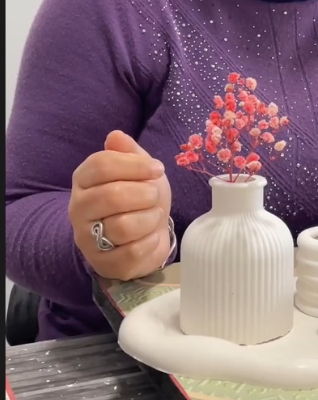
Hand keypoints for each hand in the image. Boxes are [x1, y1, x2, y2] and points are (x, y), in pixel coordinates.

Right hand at [69, 130, 171, 279]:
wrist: (142, 236)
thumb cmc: (139, 198)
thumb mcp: (138, 170)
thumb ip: (128, 152)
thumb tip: (115, 136)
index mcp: (83, 179)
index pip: (102, 165)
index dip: (135, 165)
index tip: (157, 168)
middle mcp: (78, 208)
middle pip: (112, 195)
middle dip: (144, 194)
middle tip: (153, 195)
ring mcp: (87, 238)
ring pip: (124, 225)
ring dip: (149, 219)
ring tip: (153, 216)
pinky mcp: (104, 263)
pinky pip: (133, 251)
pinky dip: (150, 242)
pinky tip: (151, 236)